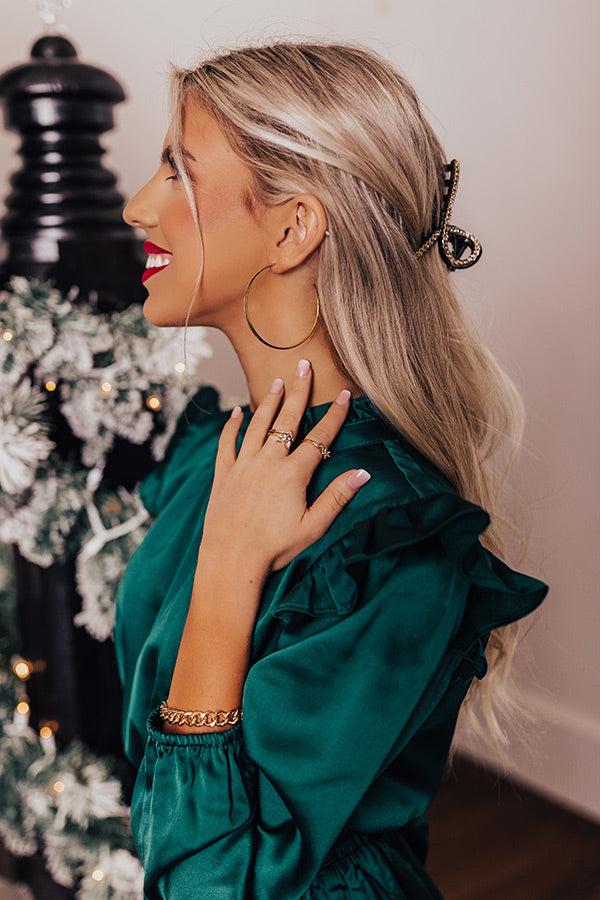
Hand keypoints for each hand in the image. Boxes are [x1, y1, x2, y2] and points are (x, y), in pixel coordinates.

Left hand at [200, 361, 371, 572]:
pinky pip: (227, 443)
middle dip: (298, 391)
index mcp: (294, 473)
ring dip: (268, 401)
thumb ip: (337, 496)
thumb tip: (363, 473)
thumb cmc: (275, 547)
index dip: (335, 415)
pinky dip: (231, 426)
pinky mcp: (223, 474)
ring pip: (258, 425)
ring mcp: (244, 465)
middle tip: (303, 365)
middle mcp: (269, 461)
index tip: (346, 395)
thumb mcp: (314, 526)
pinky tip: (236, 412)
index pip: (319, 437)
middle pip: (287, 420)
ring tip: (277, 381)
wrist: (231, 559)